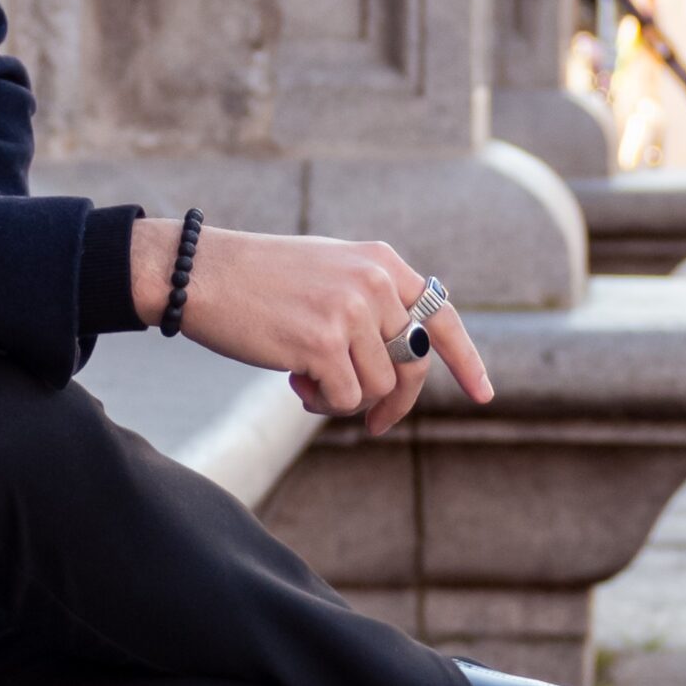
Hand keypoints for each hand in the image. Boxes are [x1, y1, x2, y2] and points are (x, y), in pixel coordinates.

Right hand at [130, 220, 493, 435]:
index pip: (439, 315)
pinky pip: (345, 398)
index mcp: (380, 261)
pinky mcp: (322, 343)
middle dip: (395, 400)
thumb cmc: (257, 278)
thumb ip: (369, 303)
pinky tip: (293, 381)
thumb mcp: (328, 272)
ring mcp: (350, 312)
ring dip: (344, 397)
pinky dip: (322, 401)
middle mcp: (374, 283)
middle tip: (377, 423)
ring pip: (377, 387)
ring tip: (306, 379)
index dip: (465, 359)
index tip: (483, 394)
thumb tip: (402, 362)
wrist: (201, 273)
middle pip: (410, 364)